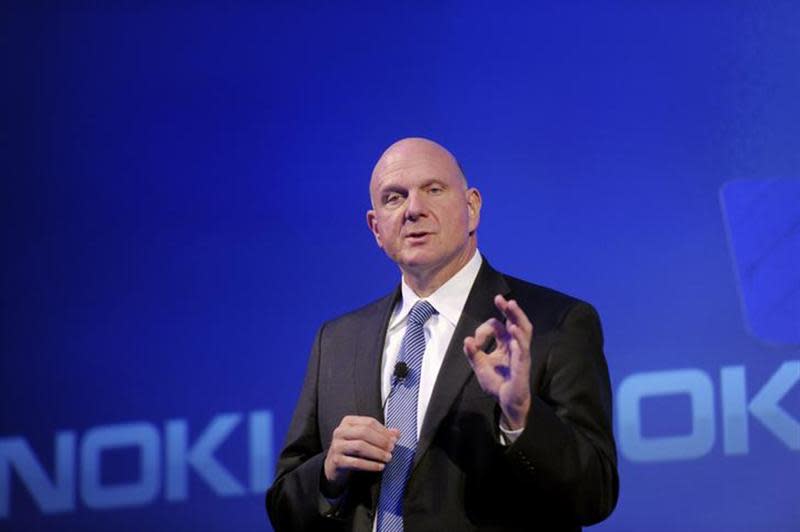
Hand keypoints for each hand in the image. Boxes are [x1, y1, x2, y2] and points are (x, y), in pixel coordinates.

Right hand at [323, 415, 399, 495]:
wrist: (333, 466)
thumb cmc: (351, 450)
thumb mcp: (364, 439)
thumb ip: (380, 434)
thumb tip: (396, 433)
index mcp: (348, 422)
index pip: (369, 422)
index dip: (383, 431)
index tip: (394, 439)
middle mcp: (340, 431)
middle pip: (364, 432)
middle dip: (381, 441)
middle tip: (392, 448)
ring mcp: (337, 446)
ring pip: (360, 446)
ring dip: (377, 452)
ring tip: (387, 458)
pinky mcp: (336, 460)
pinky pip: (356, 462)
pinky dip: (370, 465)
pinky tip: (379, 466)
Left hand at [463, 295, 532, 429]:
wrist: (507, 402)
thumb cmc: (497, 383)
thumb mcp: (480, 367)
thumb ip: (473, 354)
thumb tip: (466, 340)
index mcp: (505, 343)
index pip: (497, 326)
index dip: (484, 329)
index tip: (474, 341)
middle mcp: (515, 345)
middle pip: (515, 322)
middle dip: (508, 309)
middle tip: (499, 298)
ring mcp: (521, 354)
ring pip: (524, 331)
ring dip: (517, 318)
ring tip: (511, 306)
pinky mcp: (523, 365)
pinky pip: (523, 350)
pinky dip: (518, 339)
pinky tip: (513, 330)